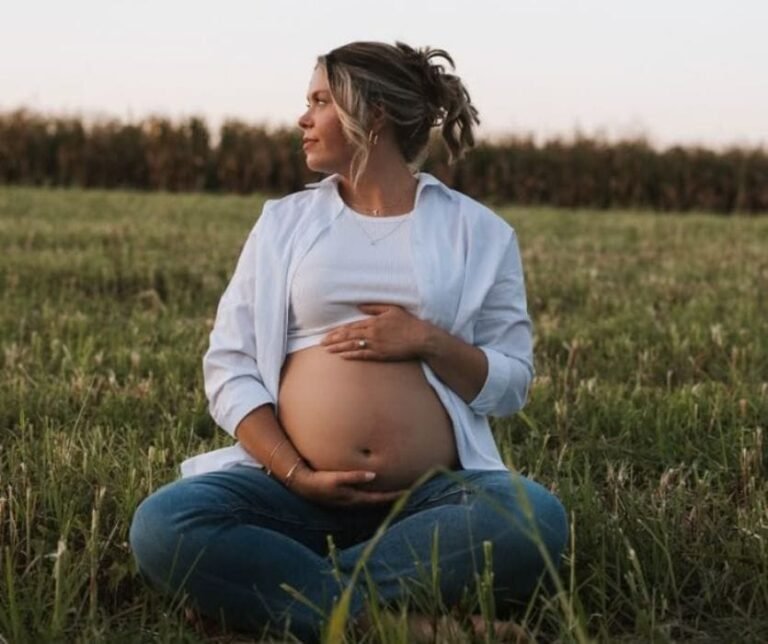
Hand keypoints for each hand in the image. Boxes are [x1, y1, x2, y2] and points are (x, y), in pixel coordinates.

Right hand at [291, 464, 406, 506]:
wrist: (302, 485)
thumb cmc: (319, 480)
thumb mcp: (336, 478)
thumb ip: (354, 477)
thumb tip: (374, 475)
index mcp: (354, 498)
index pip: (380, 499)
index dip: (395, 496)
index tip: (409, 492)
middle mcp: (354, 502)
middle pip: (379, 503)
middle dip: (393, 499)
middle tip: (409, 493)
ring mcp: (349, 501)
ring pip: (373, 501)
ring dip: (385, 498)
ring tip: (397, 493)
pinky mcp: (345, 497)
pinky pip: (365, 498)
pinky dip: (375, 495)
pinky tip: (376, 489)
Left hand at [320, 304, 429, 360]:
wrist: (421, 338)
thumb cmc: (408, 322)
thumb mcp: (392, 309)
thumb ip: (374, 307)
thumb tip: (359, 306)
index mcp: (373, 322)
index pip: (351, 326)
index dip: (338, 331)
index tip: (328, 333)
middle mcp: (372, 333)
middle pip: (348, 337)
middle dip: (334, 340)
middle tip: (322, 343)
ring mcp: (376, 345)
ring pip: (352, 346)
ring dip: (339, 348)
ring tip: (327, 350)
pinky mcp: (381, 355)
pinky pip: (363, 355)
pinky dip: (351, 355)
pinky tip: (342, 356)